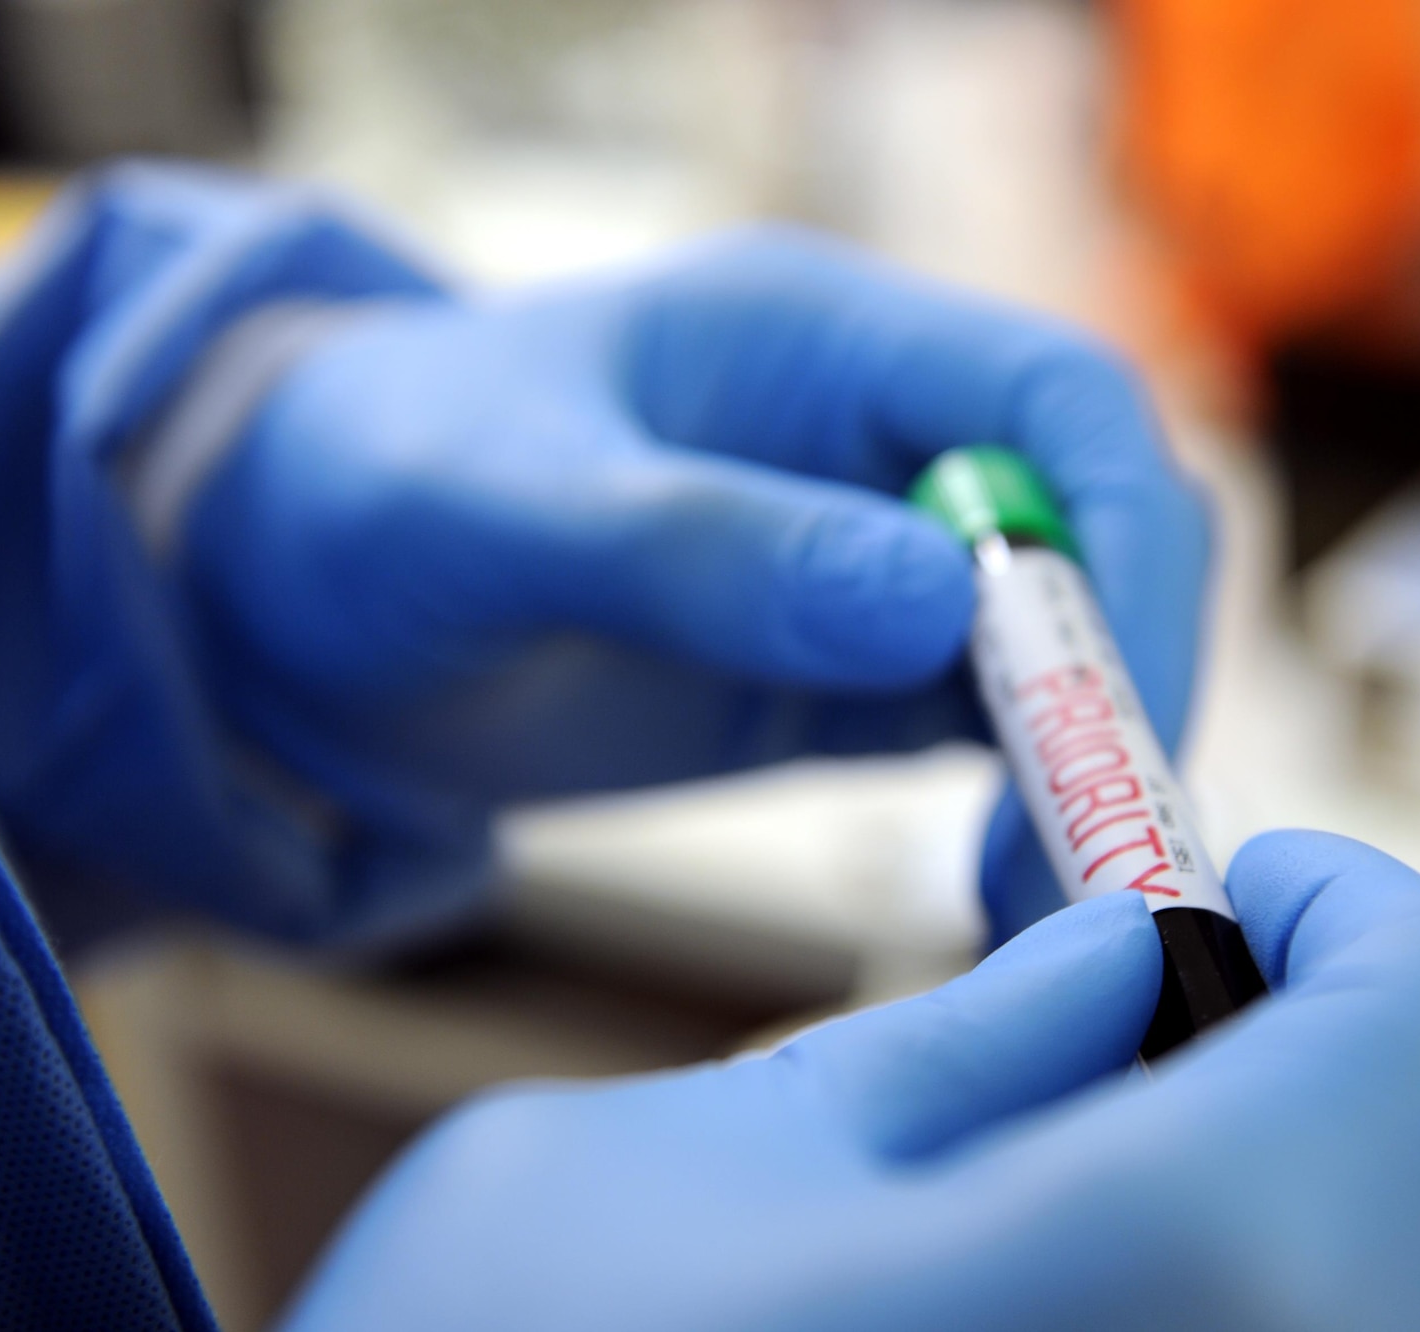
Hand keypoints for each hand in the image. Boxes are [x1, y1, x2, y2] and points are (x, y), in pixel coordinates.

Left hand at [181, 229, 1208, 939]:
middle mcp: (877, 441)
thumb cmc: (368, 495)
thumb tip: (932, 601)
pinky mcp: (850, 674)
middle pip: (1102, 531)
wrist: (292, 599)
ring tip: (1056, 906)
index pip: (1060, 403)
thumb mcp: (501, 512)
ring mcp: (874, 561)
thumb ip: (697, 546)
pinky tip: (1001, 899)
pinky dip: (1026, 813)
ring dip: (1090, 769)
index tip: (1117, 713)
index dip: (1127, 545)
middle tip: (1101, 853)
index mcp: (820, 338)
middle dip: (1127, 684)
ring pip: (1069, 648)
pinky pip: (992, 735)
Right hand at [281, 832, 1419, 1331]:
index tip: (1243, 890)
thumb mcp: (707, 1152)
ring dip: (1373, 1222)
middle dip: (1395, 1071)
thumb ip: (961, 1048)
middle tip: (1206, 1024)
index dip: (1370, 914)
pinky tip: (1135, 1307)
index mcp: (1189, 1258)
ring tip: (1161, 1174)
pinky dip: (1318, 1329)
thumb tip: (1124, 961)